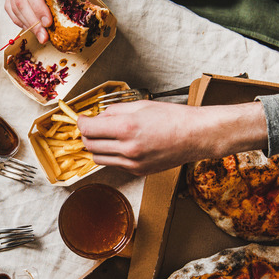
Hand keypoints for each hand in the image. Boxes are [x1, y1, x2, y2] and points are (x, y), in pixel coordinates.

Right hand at [5, 0, 71, 42]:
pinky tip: (30, 28)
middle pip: (20, 1)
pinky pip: (10, 7)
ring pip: (13, 7)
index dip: (38, 7)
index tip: (48, 22)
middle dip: (33, 22)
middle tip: (45, 37)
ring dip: (26, 25)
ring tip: (40, 37)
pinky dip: (19, 20)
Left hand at [77, 100, 268, 174]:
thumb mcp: (140, 106)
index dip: (81, 122)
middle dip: (87, 135)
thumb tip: (98, 117)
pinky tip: (121, 146)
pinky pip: (114, 165)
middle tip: (91, 127)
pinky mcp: (138, 172)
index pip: (89, 129)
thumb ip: (114, 111)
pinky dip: (112, 155)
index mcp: (127, 128)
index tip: (82, 119)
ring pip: (99, 159)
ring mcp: (133, 164)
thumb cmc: (173, 117)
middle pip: (90, 146)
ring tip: (105, 137)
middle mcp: (128, 148)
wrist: (196, 136)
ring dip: (97, 147)